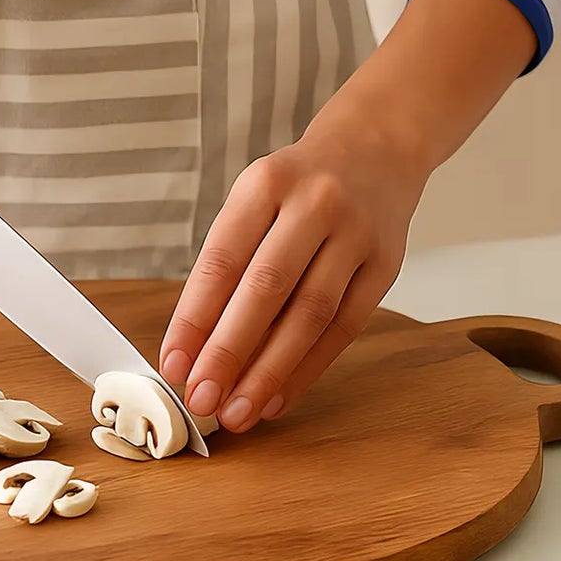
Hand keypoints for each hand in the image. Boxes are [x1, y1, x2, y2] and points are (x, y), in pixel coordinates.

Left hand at [159, 116, 429, 431]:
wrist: (376, 149)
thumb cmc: (298, 186)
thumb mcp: (255, 200)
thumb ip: (227, 265)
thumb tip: (194, 348)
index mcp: (265, 184)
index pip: (222, 260)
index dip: (194, 319)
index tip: (173, 366)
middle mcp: (314, 203)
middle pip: (266, 290)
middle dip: (228, 352)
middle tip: (201, 398)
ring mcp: (356, 233)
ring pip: (309, 315)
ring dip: (269, 371)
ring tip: (238, 411)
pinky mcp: (387, 264)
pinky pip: (345, 327)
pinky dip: (308, 368)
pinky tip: (278, 396)